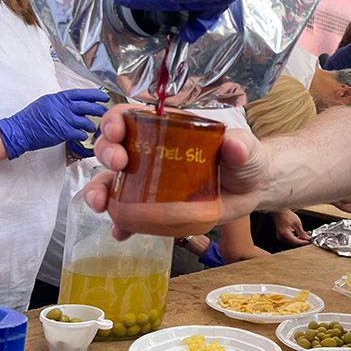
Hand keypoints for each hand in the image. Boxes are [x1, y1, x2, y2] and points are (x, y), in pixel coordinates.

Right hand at [0, 88, 107, 158]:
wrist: (19, 130)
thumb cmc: (31, 118)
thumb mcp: (46, 103)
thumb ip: (61, 102)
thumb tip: (76, 103)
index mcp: (58, 98)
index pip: (81, 93)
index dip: (95, 95)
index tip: (104, 97)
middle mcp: (62, 107)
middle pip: (87, 106)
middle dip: (99, 110)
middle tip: (104, 112)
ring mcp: (63, 119)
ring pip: (86, 121)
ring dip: (90, 126)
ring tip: (91, 127)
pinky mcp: (63, 132)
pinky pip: (80, 134)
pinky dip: (83, 135)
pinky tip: (81, 136)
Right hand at [86, 104, 265, 239]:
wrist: (251, 190)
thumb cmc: (244, 159)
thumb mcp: (245, 149)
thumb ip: (240, 145)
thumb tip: (235, 146)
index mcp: (168, 129)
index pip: (132, 117)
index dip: (116, 120)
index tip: (116, 131)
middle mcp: (151, 153)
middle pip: (114, 147)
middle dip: (106, 152)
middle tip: (118, 164)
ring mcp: (150, 182)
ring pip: (112, 183)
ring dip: (99, 191)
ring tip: (100, 204)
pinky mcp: (155, 208)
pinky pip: (130, 216)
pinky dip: (120, 225)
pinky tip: (120, 232)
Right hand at [271, 209, 309, 246]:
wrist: (279, 211)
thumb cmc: (286, 215)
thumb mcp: (297, 223)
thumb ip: (302, 232)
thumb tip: (307, 238)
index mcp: (285, 234)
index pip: (296, 242)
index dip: (304, 242)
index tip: (309, 241)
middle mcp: (282, 237)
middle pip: (294, 243)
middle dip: (303, 240)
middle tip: (309, 237)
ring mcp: (281, 236)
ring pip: (293, 241)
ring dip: (300, 238)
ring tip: (306, 234)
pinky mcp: (282, 235)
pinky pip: (290, 238)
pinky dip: (296, 236)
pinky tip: (300, 233)